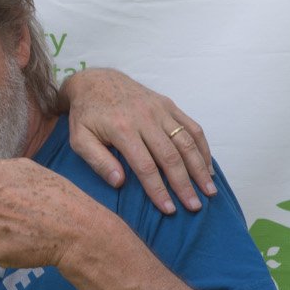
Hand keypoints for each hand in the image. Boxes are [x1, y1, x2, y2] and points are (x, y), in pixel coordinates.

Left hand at [60, 68, 213, 213]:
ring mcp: (160, 109)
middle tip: (194, 207)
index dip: (158, 189)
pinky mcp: (168, 104)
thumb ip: (98, 161)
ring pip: (187, 141)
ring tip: (209, 191)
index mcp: (122, 129)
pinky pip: (192, 126)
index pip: (145, 166)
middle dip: (184, 184)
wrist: (95, 80)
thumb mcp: (79, 139)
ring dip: (200, 168)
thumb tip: (120, 183)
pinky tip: (208, 167)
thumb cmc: (86, 115)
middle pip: (171, 156)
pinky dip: (203, 148)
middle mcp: (145, 118)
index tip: (169, 209)